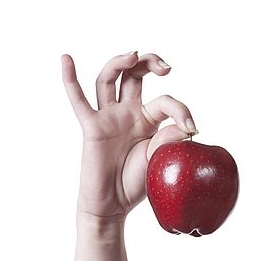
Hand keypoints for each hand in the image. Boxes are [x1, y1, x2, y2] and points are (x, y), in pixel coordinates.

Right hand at [61, 51, 198, 220]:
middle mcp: (128, 113)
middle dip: (150, 63)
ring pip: (109, 79)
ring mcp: (109, 117)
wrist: (114, 205)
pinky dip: (70, 79)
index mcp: (149, 120)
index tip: (193, 128)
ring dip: (120, 63)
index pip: (165, 102)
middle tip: (166, 67)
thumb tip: (184, 127)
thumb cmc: (137, 184)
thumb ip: (169, 140)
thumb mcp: (160, 159)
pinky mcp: (92, 127)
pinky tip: (66, 58)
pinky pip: (78, 100)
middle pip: (135, 76)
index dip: (181, 110)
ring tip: (135, 55)